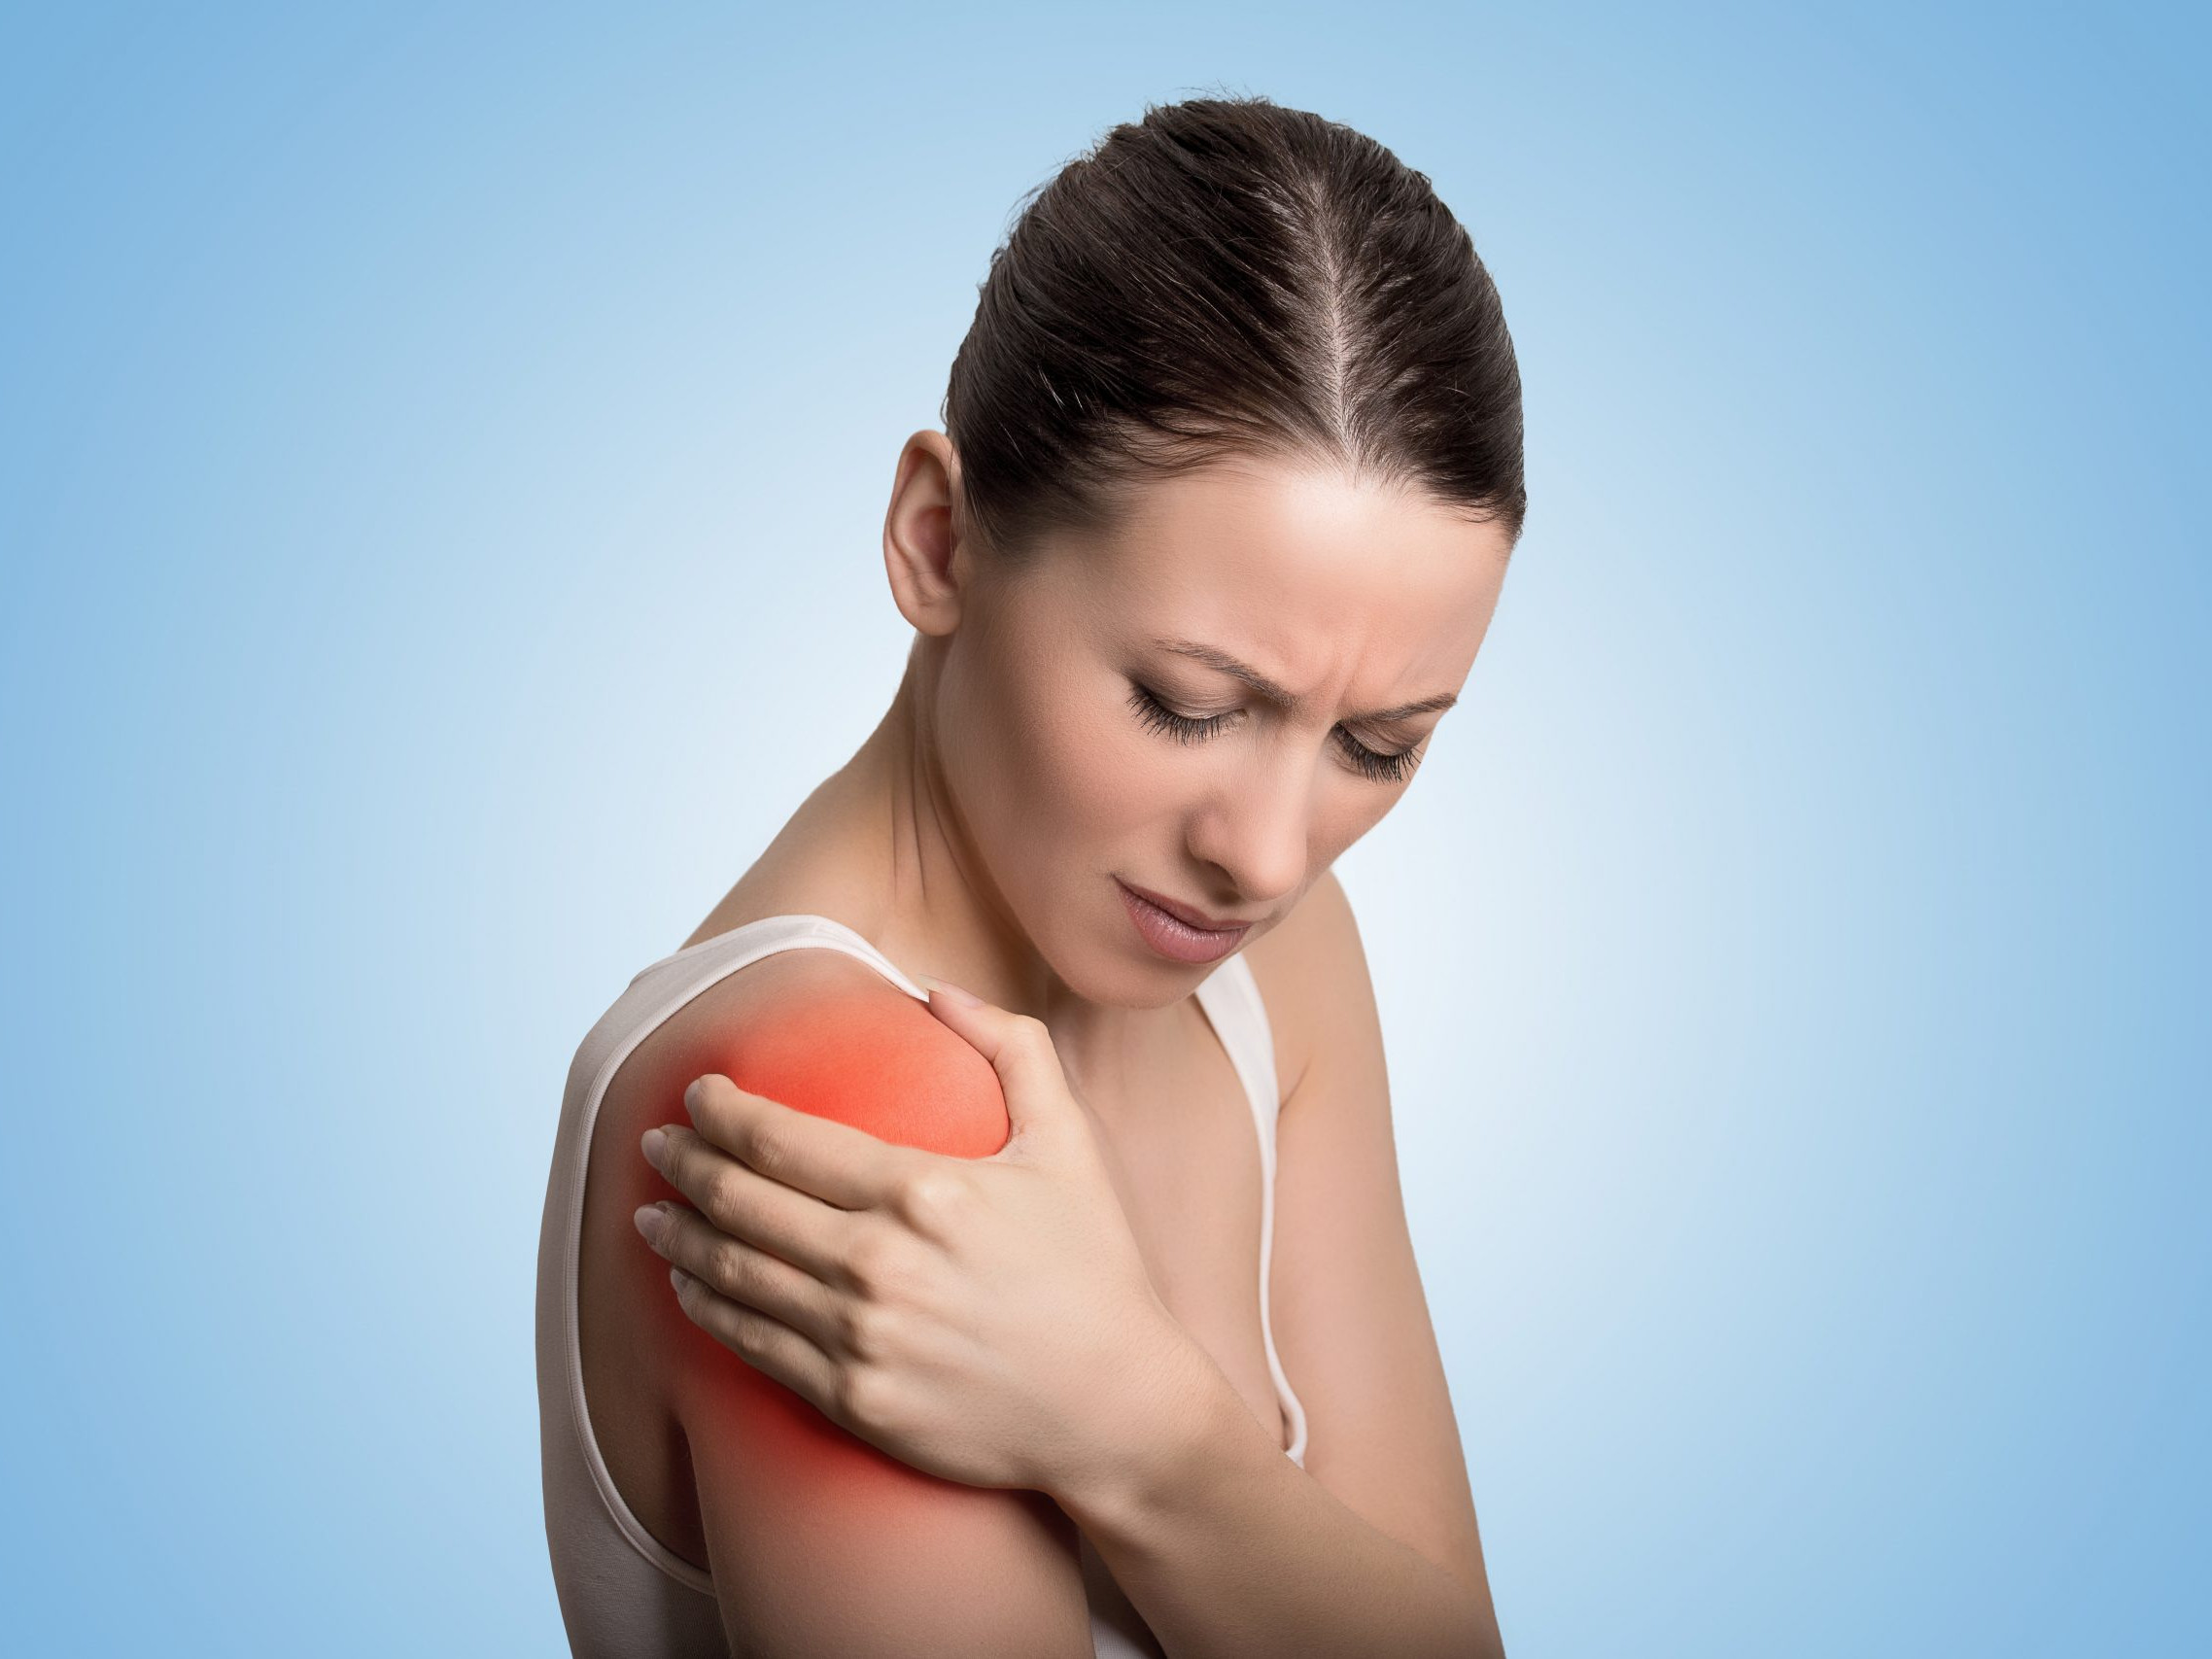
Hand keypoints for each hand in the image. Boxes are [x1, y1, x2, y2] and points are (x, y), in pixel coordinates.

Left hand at [632, 980, 1210, 1499]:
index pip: (783, 1138)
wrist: (1114, 1405)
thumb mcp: (1068, 1142)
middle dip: (685, 1163)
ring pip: (733, 1275)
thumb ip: (1011, 1048)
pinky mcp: (854, 1400)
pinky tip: (688, 1285)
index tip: (699, 1093)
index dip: (723, 1110)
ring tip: (651, 1210)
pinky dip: (707, 1309)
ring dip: (679, 1236)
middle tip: (658, 1142)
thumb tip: (937, 990)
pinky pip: (753, 1346)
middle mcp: (879, 1263)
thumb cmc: (1093, 1267)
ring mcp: (861, 1338)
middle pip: (741, 1201)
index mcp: (921, 1189)